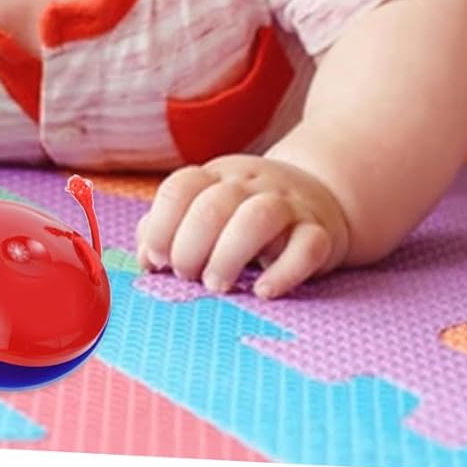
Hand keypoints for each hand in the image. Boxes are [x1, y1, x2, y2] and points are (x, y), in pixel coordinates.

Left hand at [134, 153, 351, 298]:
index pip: (181, 187)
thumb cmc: (246, 214)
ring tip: (217, 284)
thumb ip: (169, 228)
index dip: (161, 226)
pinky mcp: (321, 232)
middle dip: (191, 246)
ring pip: (260, 216)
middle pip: (215, 203)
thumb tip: (144, 260)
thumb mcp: (207, 209)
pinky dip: (284, 272)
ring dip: (229, 254)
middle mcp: (252, 183)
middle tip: (188, 276)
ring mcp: (289, 205)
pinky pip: (308, 246)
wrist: (322, 197)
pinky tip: (263, 291)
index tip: (157, 261)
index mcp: (218, 175)